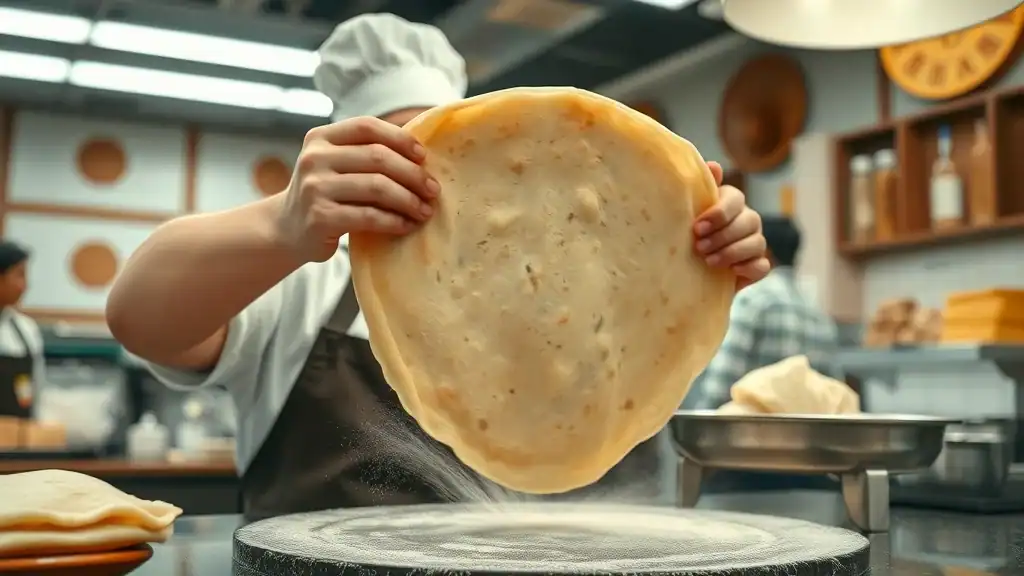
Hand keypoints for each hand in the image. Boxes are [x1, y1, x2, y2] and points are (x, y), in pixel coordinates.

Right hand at [275, 117, 439, 262]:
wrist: (286, 230)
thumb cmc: (325, 195)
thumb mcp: (335, 165)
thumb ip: (364, 154)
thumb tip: (421, 156)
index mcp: (320, 138)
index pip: (367, 127)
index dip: (400, 139)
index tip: (423, 156)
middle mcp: (314, 158)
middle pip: (378, 158)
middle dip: (413, 174)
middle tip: (433, 190)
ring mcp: (315, 188)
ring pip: (377, 187)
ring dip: (409, 200)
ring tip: (425, 210)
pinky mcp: (321, 217)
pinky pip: (369, 216)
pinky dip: (394, 221)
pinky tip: (406, 225)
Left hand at [694, 161, 769, 290]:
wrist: (689, 271)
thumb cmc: (689, 235)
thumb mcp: (689, 212)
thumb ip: (700, 190)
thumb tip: (713, 165)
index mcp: (732, 203)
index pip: (736, 198)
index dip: (719, 213)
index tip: (697, 227)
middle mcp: (747, 220)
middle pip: (749, 221)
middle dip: (723, 235)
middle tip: (699, 246)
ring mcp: (755, 243)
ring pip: (757, 243)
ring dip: (732, 252)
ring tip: (708, 261)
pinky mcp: (757, 266)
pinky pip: (762, 265)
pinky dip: (748, 268)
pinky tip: (731, 271)